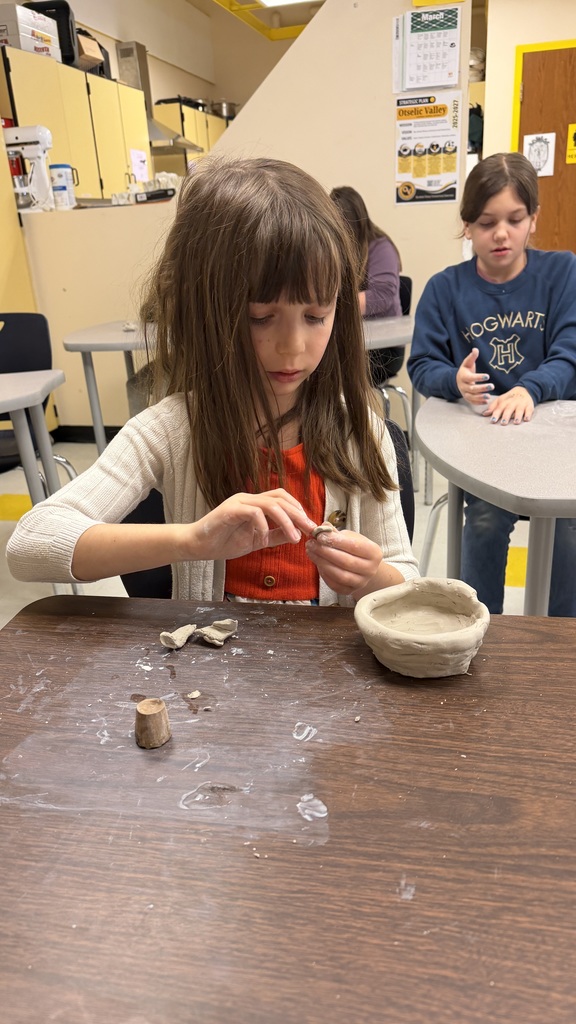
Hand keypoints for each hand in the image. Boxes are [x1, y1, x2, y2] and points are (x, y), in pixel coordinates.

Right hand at [189, 489, 316, 560]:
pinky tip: (264, 541)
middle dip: (298, 515)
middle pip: (280, 499)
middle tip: (309, 530)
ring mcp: (238, 503)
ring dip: (286, 521)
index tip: (310, 527)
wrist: (197, 546)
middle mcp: (248, 499)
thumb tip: (296, 536)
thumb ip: (275, 536)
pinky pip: (253, 513)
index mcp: (255, 503)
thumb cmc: (224, 542)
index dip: (298, 509)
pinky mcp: (229, 510)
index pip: (282, 498)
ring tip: (294, 538)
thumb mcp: (256, 541)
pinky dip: (264, 527)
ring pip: (270, 504)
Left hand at [306, 529, 383, 595]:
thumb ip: (335, 533)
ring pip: (340, 575)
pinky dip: (324, 574)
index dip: (335, 541)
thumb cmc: (355, 549)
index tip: (320, 536)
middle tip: (311, 544)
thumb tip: (321, 528)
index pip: (354, 546)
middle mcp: (371, 569)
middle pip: (346, 561)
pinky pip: (335, 585)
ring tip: (310, 552)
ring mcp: (361, 582)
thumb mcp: (349, 537)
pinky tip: (318, 564)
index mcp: (374, 552)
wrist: (362, 567)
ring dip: (322, 563)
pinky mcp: (350, 591)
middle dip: (325, 552)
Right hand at [456, 347, 494, 404]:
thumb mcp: (467, 363)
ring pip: (472, 396)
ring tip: (489, 396)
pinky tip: (486, 401)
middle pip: (472, 388)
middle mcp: (463, 386)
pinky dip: (478, 402)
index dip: (478, 377)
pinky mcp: (467, 398)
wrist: (457, 380)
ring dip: (480, 397)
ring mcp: (464, 393)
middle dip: (482, 388)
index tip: (487, 376)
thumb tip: (476, 349)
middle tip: (492, 386)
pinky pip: (472, 401)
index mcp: (463, 376)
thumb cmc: (465, 370)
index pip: (470, 378)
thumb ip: (472, 357)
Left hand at [482, 386, 533, 424]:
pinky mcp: (529, 406)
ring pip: (519, 410)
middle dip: (506, 416)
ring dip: (518, 416)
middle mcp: (513, 403)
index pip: (499, 408)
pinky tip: (526, 419)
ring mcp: (521, 404)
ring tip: (516, 422)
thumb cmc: (509, 398)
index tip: (493, 421)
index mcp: (504, 402)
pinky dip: (528, 415)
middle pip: (509, 409)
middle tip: (503, 423)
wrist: (524, 390)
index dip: (495, 414)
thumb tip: (484, 414)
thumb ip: (493, 407)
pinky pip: (529, 410)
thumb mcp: (500, 400)